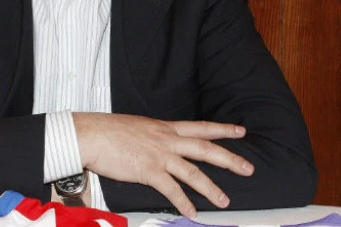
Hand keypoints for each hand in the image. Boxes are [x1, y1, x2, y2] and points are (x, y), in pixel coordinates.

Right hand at [73, 112, 253, 217]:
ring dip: (210, 188)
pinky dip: (183, 202)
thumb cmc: (109, 130)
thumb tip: (159, 143)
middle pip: (205, 148)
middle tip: (249, 168)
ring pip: (193, 171)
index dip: (222, 129)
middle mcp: (167, 139)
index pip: (200, 127)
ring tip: (224, 201)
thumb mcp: (139, 126)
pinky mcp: (148, 171)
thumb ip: (153, 135)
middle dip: (229, 159)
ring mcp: (159, 155)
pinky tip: (191, 213)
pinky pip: (171, 189)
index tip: (241, 131)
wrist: (91, 134)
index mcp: (165, 127)